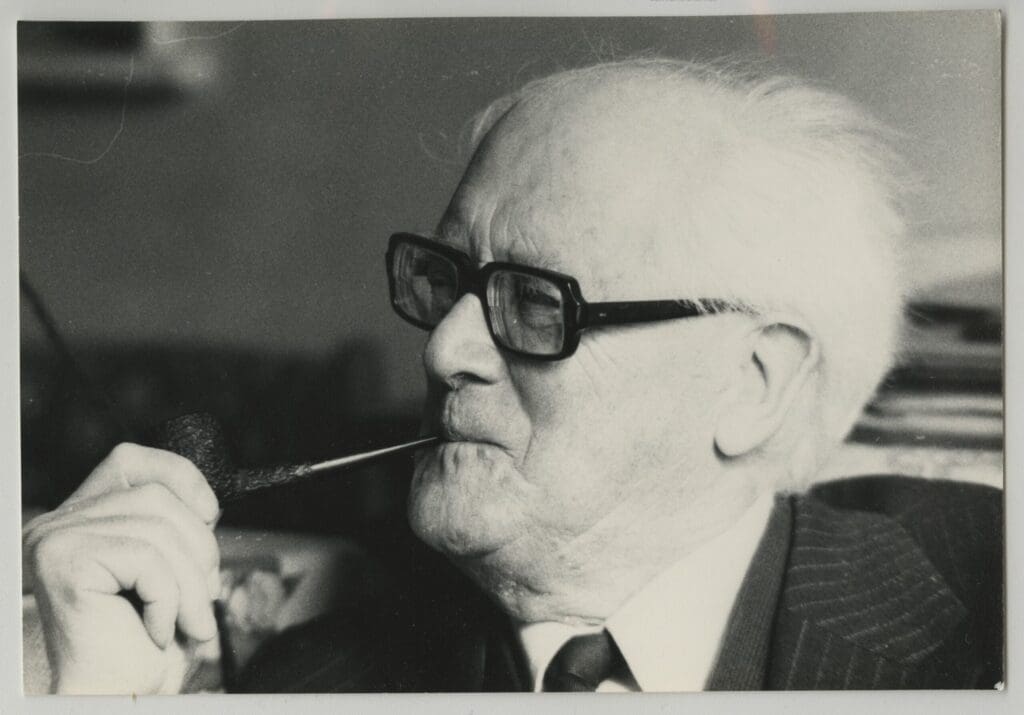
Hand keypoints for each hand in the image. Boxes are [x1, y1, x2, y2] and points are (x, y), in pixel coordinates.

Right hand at [23, 443, 221, 693]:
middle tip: (206, 596)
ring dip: (192, 583)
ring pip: (158, 531)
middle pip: (156, 498)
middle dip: (199, 547)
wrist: (113, 696)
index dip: (180, 476)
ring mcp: (56, 540)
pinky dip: (169, 599)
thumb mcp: (165, 571)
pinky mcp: (66, 563)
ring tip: (193, 623)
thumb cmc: (139, 643)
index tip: (211, 514)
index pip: (130, 461)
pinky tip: (159, 632)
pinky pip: (147, 561)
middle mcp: (56, 523)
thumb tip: (208, 505)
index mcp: (78, 518)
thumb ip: (172, 528)